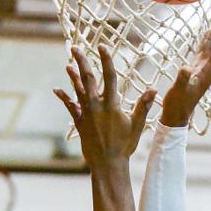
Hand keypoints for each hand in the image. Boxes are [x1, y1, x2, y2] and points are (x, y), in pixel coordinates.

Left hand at [55, 45, 155, 166]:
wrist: (107, 164)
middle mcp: (97, 106)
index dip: (106, 60)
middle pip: (88, 78)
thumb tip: (153, 90)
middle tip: (76, 48)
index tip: (102, 46)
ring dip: (73, 76)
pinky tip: (57, 90)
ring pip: (78, 90)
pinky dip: (64, 98)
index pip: (109, 77)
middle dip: (82, 61)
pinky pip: (70, 107)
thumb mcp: (137, 126)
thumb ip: (143, 106)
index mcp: (112, 105)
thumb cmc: (124, 146)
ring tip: (68, 64)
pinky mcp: (80, 122)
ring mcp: (86, 114)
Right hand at [159, 17, 210, 126]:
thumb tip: (186, 68)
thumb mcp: (178, 92)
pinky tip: (208, 32)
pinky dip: (207, 38)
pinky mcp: (195, 68)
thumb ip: (183, 79)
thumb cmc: (177, 105)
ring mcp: (202, 67)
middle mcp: (208, 68)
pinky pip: (203, 48)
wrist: (176, 115)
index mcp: (207, 72)